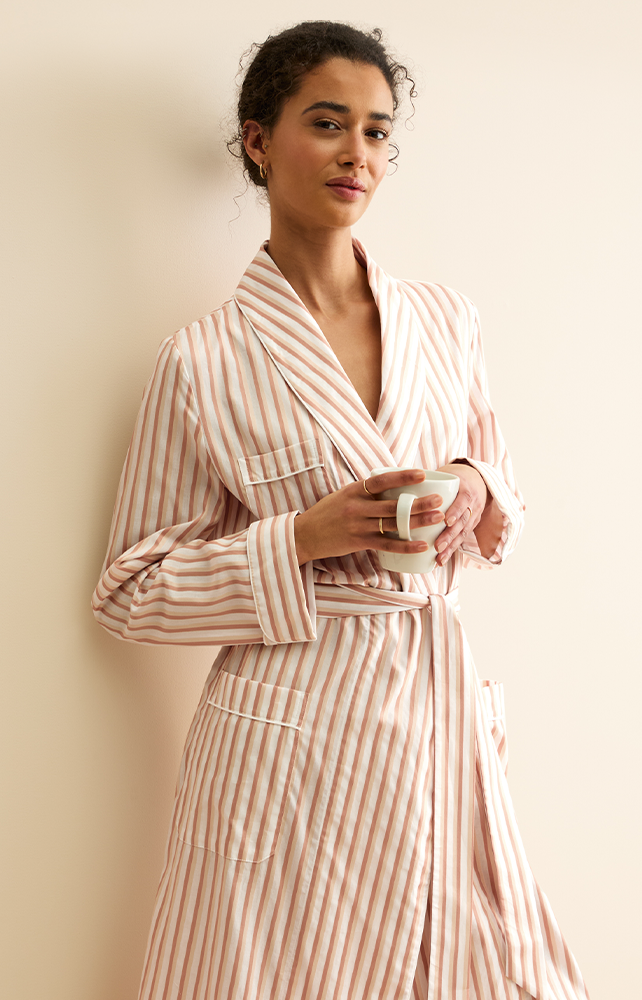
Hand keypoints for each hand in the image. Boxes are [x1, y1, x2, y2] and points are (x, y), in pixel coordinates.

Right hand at [293, 469, 445, 565]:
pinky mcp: (358, 542)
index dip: (403, 476)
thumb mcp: (343, 495)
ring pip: (393, 523)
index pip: (382, 480)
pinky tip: (421, 545)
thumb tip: (391, 484)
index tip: (422, 474)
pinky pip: (386, 544)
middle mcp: (357, 506)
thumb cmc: (327, 513)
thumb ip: (365, 492)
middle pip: (393, 504)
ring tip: (438, 518)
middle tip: (439, 500)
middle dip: (418, 502)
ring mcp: (358, 525)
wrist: (305, 534)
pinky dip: (405, 545)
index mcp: (354, 490)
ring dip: (418, 521)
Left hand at [433, 462, 488, 565]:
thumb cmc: (453, 476)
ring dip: (451, 547)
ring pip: (463, 532)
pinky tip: (441, 559)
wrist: (476, 478)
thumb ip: (428, 482)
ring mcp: (474, 514)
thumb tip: (397, 489)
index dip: (456, 511)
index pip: (463, 500)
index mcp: (465, 488)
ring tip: (439, 558)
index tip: (446, 521)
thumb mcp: (446, 474)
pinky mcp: (472, 524)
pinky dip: (452, 550)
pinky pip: (463, 538)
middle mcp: (472, 502)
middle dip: (450, 535)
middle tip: (437, 546)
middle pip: (463, 521)